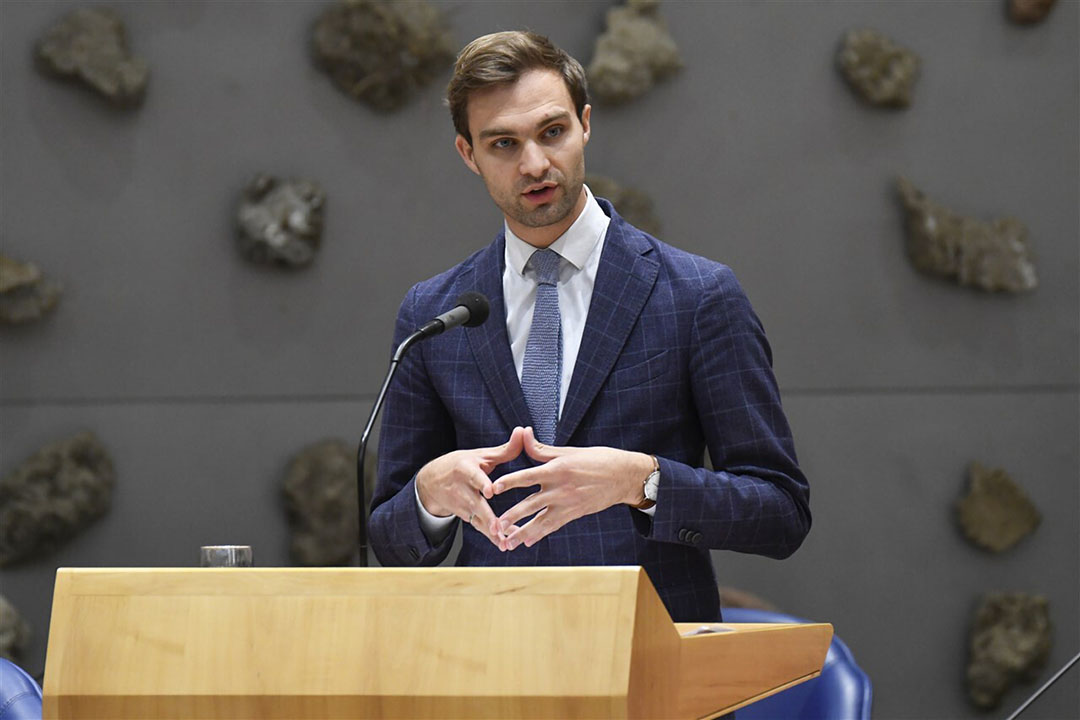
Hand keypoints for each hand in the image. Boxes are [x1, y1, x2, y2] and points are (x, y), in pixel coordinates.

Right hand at [416, 426, 524, 550]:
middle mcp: (461, 489)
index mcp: (465, 469)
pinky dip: (492, 536)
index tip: (489, 492)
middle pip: (475, 504)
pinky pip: (480, 527)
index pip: (474, 477)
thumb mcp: (481, 455)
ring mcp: (461, 505)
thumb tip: (523, 431)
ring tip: (505, 543)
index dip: (481, 484)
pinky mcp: (464, 516)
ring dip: (492, 532)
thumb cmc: (462, 464)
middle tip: (498, 528)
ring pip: (478, 520)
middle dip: (487, 517)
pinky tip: (505, 544)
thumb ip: (505, 449)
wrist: (431, 481)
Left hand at [487, 427, 652, 549]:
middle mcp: (560, 489)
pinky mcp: (574, 513)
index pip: (527, 476)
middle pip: (530, 504)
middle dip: (512, 516)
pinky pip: (553, 526)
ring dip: (523, 532)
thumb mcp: (568, 451)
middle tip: (495, 525)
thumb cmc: (597, 459)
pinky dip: (540, 534)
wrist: (623, 476)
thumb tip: (523, 433)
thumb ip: (541, 448)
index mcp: (557, 469)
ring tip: (507, 541)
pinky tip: (528, 541)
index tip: (494, 488)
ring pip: (540, 520)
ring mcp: (567, 504)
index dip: (510, 482)